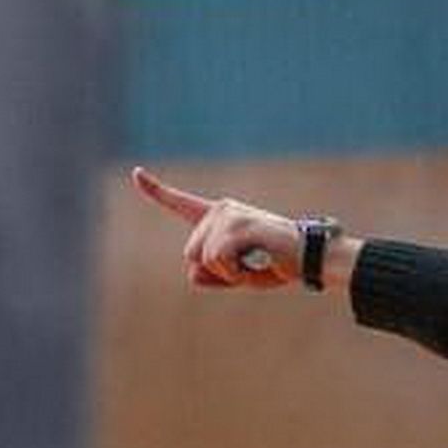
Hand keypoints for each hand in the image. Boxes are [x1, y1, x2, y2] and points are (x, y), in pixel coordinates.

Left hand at [131, 167, 298, 288]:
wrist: (311, 258)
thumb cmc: (277, 264)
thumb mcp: (235, 273)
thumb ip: (208, 273)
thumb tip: (193, 270)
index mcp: (220, 216)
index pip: (181, 203)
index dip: (156, 191)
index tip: (136, 173)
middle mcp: (220, 210)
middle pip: (191, 255)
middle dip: (216, 272)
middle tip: (250, 268)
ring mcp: (228, 216)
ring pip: (203, 259)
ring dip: (228, 273)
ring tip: (257, 264)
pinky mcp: (238, 227)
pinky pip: (219, 260)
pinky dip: (236, 272)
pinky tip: (258, 263)